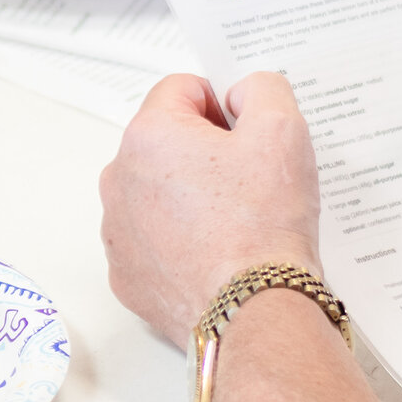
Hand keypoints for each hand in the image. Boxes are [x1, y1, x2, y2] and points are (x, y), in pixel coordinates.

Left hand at [101, 71, 320, 350]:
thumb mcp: (283, 130)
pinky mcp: (126, 273)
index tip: (246, 133)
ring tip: (233, 222)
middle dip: (204, 152)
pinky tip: (215, 254)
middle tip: (248, 181)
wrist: (253, 311)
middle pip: (164, 142)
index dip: (222, 104)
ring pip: (155, 192)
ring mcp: (117, 230)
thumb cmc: (263, 225)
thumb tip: (241, 92)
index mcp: (149, 135)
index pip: (181, 89)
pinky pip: (152, 240)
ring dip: (188, 196)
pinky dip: (179, 240)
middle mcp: (119, 178)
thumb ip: (262, 89)